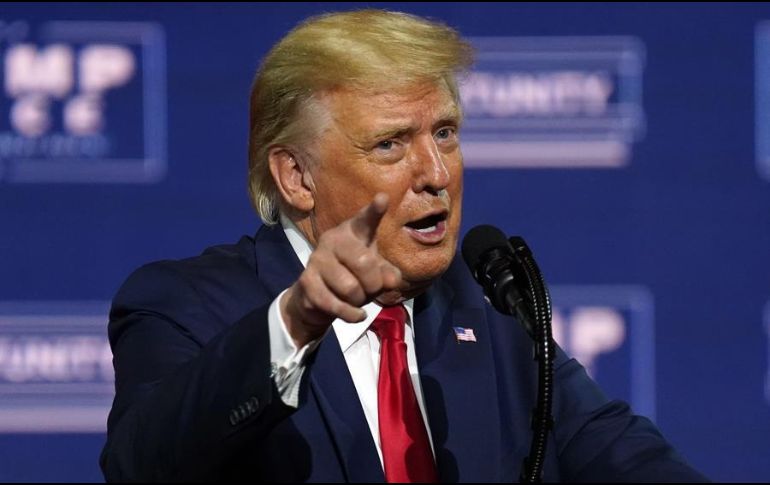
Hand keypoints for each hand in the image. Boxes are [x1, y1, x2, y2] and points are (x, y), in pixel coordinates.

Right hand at [280, 193, 402, 347]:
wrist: (315, 298)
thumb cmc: (352, 277)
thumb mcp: (375, 274)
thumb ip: (387, 275)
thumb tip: (391, 281)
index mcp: (352, 232)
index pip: (365, 220)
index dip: (374, 211)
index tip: (382, 199)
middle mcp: (332, 240)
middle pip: (365, 263)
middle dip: (374, 284)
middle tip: (372, 289)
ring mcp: (317, 260)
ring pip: (351, 288)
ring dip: (360, 300)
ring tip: (357, 298)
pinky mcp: (307, 282)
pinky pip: (337, 305)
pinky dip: (352, 314)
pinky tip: (357, 314)